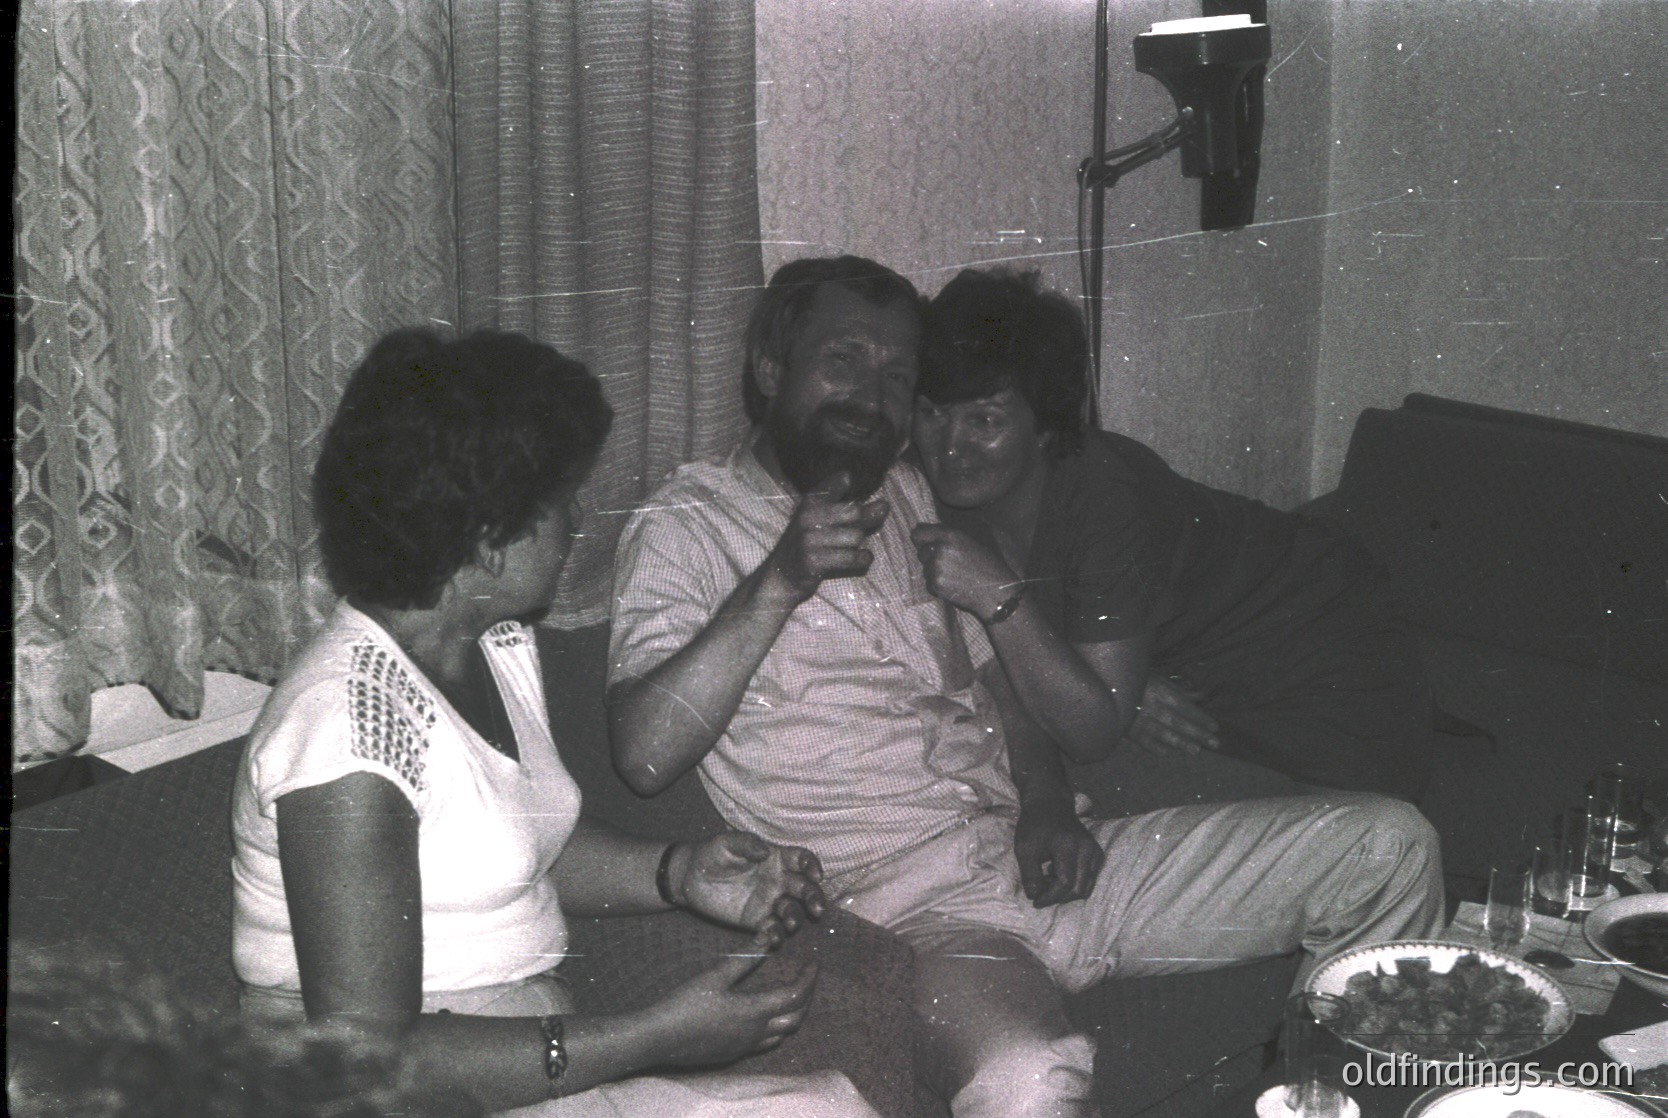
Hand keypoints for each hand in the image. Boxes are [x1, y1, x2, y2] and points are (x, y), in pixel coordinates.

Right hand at [643, 951, 818, 1065]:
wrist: (660, 1038)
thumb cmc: (685, 1003)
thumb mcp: (715, 975)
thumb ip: (746, 958)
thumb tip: (769, 935)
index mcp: (755, 1010)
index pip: (795, 995)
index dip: (808, 978)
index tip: (814, 963)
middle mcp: (756, 1032)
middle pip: (796, 1017)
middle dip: (807, 997)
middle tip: (807, 978)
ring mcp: (746, 1046)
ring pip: (784, 1033)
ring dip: (794, 1013)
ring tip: (792, 995)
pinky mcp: (735, 1053)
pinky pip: (768, 1043)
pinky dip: (778, 1028)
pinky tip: (767, 1018)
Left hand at [674, 833, 826, 947]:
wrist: (689, 878)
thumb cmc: (711, 854)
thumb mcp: (726, 843)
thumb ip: (747, 844)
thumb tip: (765, 851)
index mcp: (775, 858)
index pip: (801, 860)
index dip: (812, 866)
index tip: (815, 876)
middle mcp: (778, 881)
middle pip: (804, 888)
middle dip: (814, 898)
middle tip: (817, 909)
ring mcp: (768, 902)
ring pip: (791, 911)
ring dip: (795, 918)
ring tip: (790, 924)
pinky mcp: (756, 920)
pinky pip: (771, 928)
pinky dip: (775, 934)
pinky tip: (772, 937)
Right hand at [767, 472, 888, 600]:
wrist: (781, 577)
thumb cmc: (808, 546)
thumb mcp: (819, 520)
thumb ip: (849, 510)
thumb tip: (885, 505)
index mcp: (809, 503)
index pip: (834, 484)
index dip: (845, 483)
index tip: (851, 485)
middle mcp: (807, 517)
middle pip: (854, 512)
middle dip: (863, 523)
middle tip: (859, 532)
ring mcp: (809, 540)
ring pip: (855, 537)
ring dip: (859, 545)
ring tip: (852, 549)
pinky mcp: (813, 561)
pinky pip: (851, 557)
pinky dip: (863, 559)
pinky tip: (861, 559)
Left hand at [911, 523, 1017, 621]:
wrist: (997, 593)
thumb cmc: (990, 565)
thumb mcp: (975, 539)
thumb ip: (952, 532)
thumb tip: (927, 525)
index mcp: (950, 535)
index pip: (918, 533)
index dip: (922, 538)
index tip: (925, 543)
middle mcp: (940, 549)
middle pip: (921, 552)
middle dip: (931, 557)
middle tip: (950, 563)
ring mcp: (936, 568)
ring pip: (925, 568)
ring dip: (935, 572)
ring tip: (956, 575)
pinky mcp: (935, 585)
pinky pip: (929, 583)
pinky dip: (938, 586)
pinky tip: (955, 585)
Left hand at [1013, 797, 1104, 907]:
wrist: (1050, 804)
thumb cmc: (1034, 825)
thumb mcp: (1024, 849)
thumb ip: (1030, 875)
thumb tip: (1035, 897)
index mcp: (1068, 845)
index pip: (1065, 883)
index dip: (1050, 897)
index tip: (1035, 902)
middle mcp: (1087, 849)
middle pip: (1079, 890)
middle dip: (1058, 897)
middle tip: (1040, 890)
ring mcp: (1095, 851)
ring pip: (1086, 888)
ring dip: (1066, 892)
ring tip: (1048, 881)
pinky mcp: (1097, 854)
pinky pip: (1089, 880)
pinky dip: (1074, 884)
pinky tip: (1058, 875)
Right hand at [1127, 675, 1219, 755]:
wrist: (1107, 687)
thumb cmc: (1137, 681)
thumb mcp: (1159, 680)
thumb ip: (1180, 691)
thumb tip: (1201, 696)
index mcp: (1160, 692)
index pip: (1185, 706)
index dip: (1201, 717)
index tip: (1215, 727)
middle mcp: (1152, 706)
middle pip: (1178, 722)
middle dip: (1197, 733)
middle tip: (1214, 743)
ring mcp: (1139, 719)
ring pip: (1162, 733)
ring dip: (1180, 742)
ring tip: (1195, 751)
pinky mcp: (1127, 728)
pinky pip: (1142, 740)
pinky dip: (1153, 747)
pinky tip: (1166, 753)